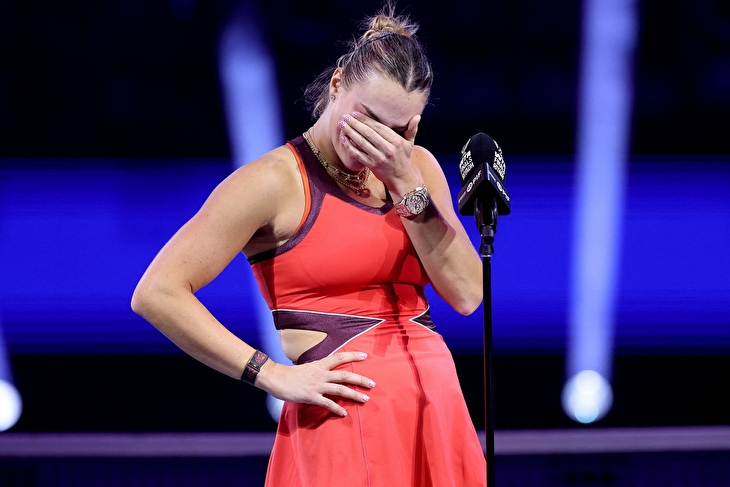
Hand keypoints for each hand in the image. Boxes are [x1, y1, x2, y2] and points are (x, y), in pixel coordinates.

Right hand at [257, 351, 374, 416]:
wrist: (276, 378)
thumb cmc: (290, 374)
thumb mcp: (308, 367)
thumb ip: (319, 369)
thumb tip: (328, 371)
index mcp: (320, 364)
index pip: (339, 358)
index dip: (353, 356)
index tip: (365, 355)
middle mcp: (321, 374)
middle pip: (345, 375)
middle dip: (360, 379)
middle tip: (372, 384)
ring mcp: (317, 385)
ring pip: (340, 389)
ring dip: (354, 394)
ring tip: (365, 399)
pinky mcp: (311, 396)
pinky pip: (327, 403)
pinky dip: (337, 408)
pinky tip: (344, 413)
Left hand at [338, 111, 422, 195]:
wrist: (401, 179)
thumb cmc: (404, 158)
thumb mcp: (410, 143)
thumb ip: (412, 129)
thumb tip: (417, 116)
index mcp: (396, 141)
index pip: (378, 127)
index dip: (366, 119)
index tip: (356, 113)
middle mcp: (387, 149)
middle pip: (368, 133)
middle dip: (355, 124)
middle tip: (345, 116)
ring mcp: (379, 158)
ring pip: (362, 143)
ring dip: (350, 132)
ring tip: (342, 124)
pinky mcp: (372, 166)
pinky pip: (359, 154)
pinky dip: (350, 146)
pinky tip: (344, 139)